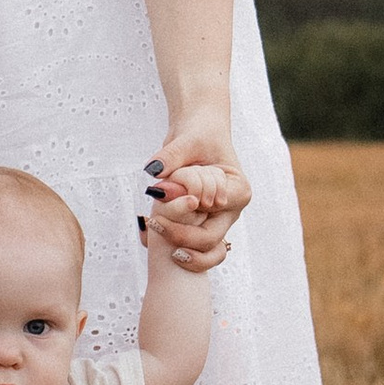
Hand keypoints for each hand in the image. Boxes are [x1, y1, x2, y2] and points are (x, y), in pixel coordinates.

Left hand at [147, 118, 244, 270]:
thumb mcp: (187, 141)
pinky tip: (146, 234)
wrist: (196, 136)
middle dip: (180, 234)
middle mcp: (229, 211)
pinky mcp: (197, 225)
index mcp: (237, 190)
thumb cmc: (198, 135)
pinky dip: (167, 244)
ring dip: (174, 243)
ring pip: (198, 249)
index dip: (189, 207)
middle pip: (207, 239)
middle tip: (154, 222)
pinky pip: (185, 245)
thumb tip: (154, 172)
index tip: (162, 194)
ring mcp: (214, 220)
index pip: (215, 210)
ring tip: (151, 231)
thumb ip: (172, 157)